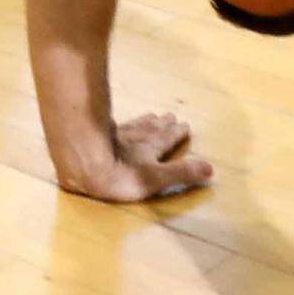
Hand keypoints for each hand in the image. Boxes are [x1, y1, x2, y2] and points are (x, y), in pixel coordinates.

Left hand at [55, 111, 213, 201]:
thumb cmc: (121, 175)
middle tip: (171, 116)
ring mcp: (115, 137)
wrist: (82, 161)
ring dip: (145, 122)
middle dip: (163, 125)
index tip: (185, 124)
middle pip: (152, 130)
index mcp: (151, 150)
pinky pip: (113, 126)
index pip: (167, 139)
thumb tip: (211, 168)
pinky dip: (121, 124)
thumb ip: (181, 174)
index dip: (176, 133)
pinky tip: (117, 122)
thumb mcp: (156, 178)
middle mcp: (135, 139)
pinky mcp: (95, 137)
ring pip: (135, 127)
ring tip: (152, 116)